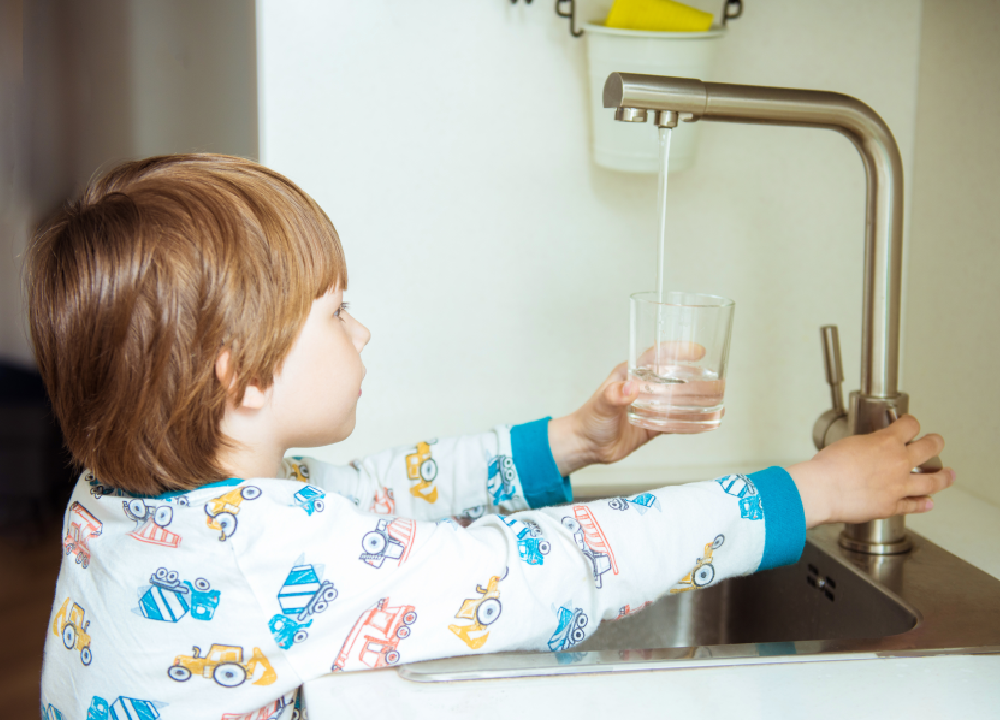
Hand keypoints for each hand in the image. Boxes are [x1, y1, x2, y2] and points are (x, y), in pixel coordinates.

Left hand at [547, 342, 705, 475]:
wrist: (585, 446)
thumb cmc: (589, 420)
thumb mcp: (601, 405)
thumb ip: (613, 396)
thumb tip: (629, 388)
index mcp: (631, 375)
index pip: (657, 356)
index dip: (677, 350)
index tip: (697, 351)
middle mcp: (643, 388)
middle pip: (674, 377)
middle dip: (696, 376)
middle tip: (715, 379)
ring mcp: (649, 407)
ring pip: (679, 399)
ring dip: (697, 398)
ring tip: (718, 398)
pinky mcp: (652, 426)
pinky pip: (676, 421)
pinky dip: (691, 421)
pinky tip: (707, 421)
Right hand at [787, 414, 952, 528]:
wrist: (822, 490)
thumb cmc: (828, 466)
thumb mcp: (849, 443)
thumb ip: (867, 445)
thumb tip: (872, 447)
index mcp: (886, 443)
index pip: (909, 425)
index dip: (911, 423)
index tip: (910, 425)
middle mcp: (898, 463)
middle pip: (930, 448)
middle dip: (935, 443)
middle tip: (936, 442)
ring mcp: (898, 486)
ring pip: (932, 481)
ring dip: (943, 477)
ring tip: (949, 475)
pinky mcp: (892, 506)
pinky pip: (913, 505)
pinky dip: (922, 504)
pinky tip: (928, 503)